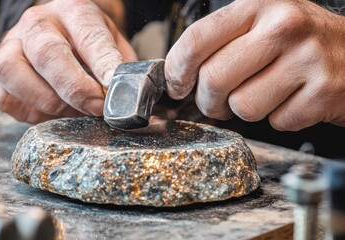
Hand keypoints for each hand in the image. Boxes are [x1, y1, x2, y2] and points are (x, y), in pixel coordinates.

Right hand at [0, 0, 136, 123]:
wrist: (57, 35)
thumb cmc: (88, 43)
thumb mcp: (113, 44)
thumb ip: (120, 67)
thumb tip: (128, 97)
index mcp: (73, 11)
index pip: (88, 35)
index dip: (102, 63)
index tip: (115, 87)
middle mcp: (37, 23)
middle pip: (46, 52)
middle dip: (74, 87)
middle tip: (97, 108)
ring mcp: (10, 45)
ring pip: (13, 73)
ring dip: (47, 101)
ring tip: (72, 111)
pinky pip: (5, 98)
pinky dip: (31, 113)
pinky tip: (51, 112)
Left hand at [165, 0, 344, 130]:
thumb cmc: (298, 42)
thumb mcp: (260, 23)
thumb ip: (220, 42)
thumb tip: (177, 75)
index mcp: (257, 5)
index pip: (196, 41)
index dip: (177, 71)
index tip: (177, 86)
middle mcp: (283, 26)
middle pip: (214, 79)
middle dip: (208, 101)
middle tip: (217, 101)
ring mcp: (307, 59)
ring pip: (242, 106)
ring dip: (245, 110)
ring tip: (263, 94)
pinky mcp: (323, 92)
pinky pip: (276, 122)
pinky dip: (278, 118)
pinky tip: (291, 99)